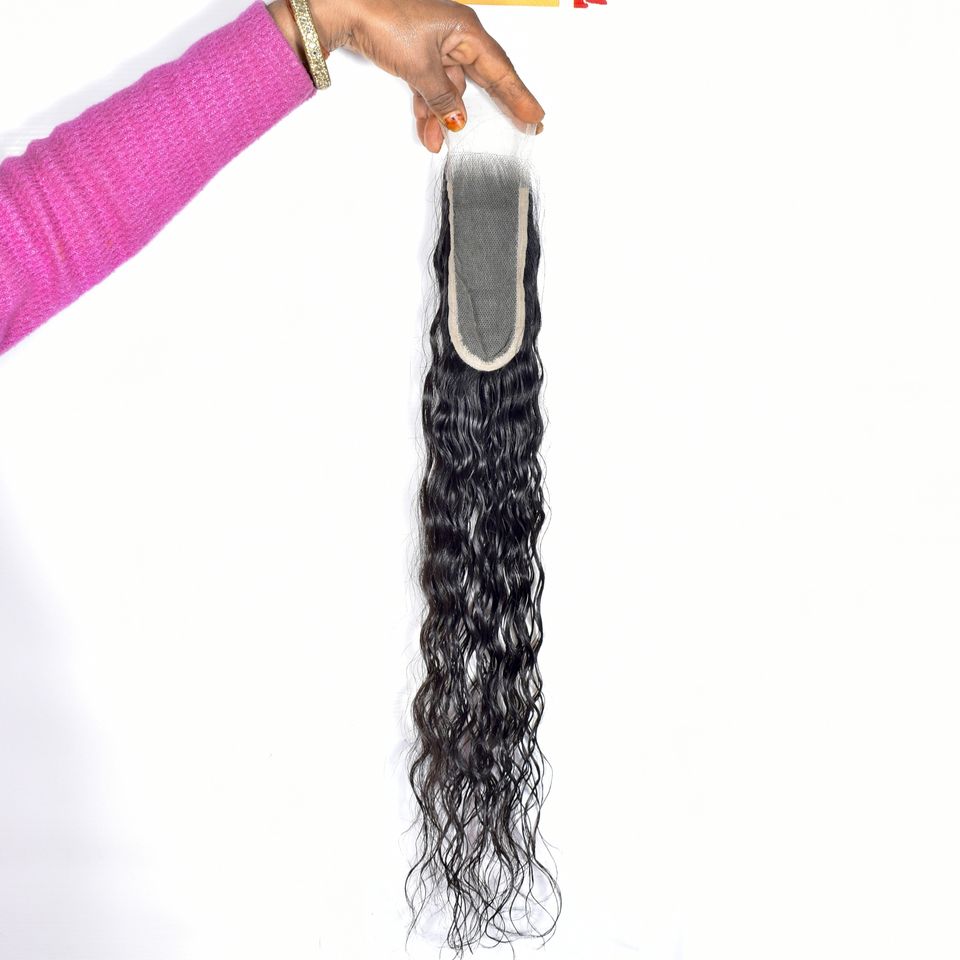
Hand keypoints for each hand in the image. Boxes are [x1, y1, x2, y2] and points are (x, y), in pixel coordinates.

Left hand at [270, 0, 543, 152]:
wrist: (345, 8)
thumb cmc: (384, 19)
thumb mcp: (420, 67)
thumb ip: (443, 97)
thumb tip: (457, 117)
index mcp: (464, 29)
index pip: (499, 70)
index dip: (519, 96)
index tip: (535, 115)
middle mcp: (454, 34)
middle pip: (481, 78)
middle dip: (496, 106)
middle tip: (524, 126)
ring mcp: (436, 43)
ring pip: (451, 87)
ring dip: (444, 114)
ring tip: (438, 139)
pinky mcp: (417, 52)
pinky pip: (432, 85)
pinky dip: (428, 105)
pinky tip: (426, 126)